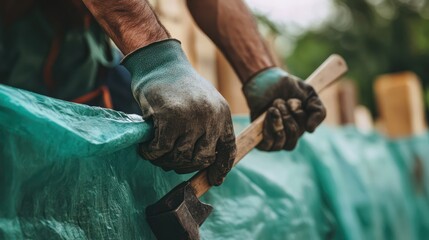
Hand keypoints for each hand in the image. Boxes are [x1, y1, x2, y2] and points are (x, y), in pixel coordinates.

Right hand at [122, 39, 235, 185]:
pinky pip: (160, 151)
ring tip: (157, 153)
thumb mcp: (205, 103)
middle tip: (171, 161)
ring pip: (180, 158)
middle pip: (201, 159)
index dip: (221, 168)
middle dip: (185, 165)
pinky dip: (150, 154)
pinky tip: (146, 149)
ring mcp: (191, 119)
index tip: (214, 179)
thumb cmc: (180, 86)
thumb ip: (209, 127)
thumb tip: (206, 160)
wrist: (160, 64)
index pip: (228, 149)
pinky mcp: (169, 120)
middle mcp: (210, 117)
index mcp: (222, 114)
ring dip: (165, 160)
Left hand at [243, 68, 325, 150]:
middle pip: (294, 137)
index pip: (308, 129)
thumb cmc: (285, 87)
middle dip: (287, 117)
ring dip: (278, 123)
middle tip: (279, 102)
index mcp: (302, 125)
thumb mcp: (308, 93)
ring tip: (272, 108)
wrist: (261, 80)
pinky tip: (267, 115)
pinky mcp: (260, 140)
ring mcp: (274, 139)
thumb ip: (318, 110)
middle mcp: (289, 135)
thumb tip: (310, 130)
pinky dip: (268, 129)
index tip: (291, 100)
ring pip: (282, 143)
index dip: (300, 115)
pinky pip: (267, 146)